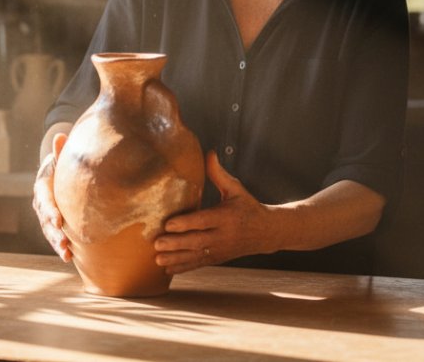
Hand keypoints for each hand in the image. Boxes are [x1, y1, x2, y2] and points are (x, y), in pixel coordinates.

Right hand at [32, 132, 71, 261]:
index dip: (50, 210)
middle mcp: (40, 204)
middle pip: (45, 221)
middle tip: (64, 243)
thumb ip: (59, 150)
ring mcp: (45, 216)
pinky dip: (61, 247)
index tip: (58, 220)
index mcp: (41, 187)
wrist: (54, 174)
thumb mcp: (58, 157)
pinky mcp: (52, 225)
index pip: (45, 200)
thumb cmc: (60, 164)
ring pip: (49, 233)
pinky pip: (55, 237)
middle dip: (54, 233)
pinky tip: (70, 258)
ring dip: (57, 245)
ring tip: (67, 256)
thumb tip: (60, 135)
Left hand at [153, 150, 267, 273]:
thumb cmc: (247, 206)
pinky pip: (199, 264)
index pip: (203, 221)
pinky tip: (168, 270)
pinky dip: (184, 268)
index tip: (168, 224)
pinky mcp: (218, 259)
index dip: (186, 223)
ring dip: (176, 259)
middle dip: (176, 244)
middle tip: (157, 243)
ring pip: (196, 256)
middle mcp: (223, 235)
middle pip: (197, 241)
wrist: (267, 232)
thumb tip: (209, 152)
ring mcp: (220, 250)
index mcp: (226, 217)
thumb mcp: (236, 189)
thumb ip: (219, 174)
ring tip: (158, 260)